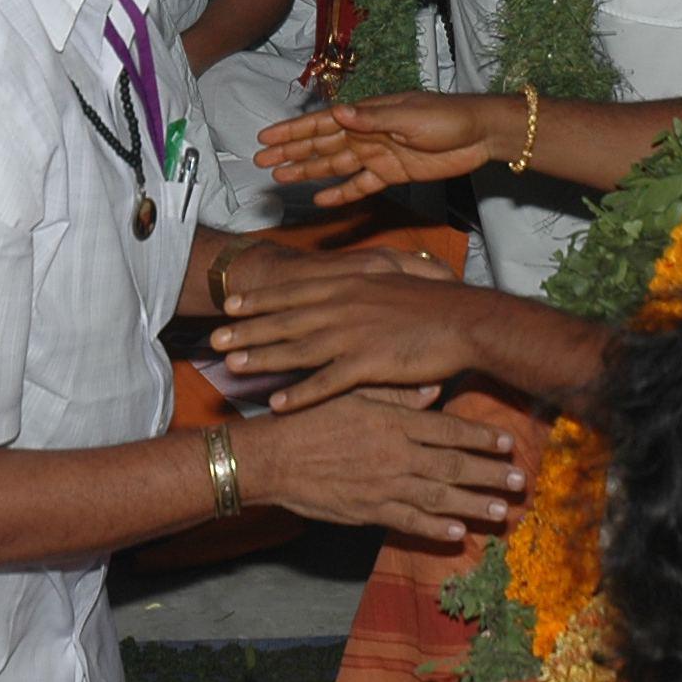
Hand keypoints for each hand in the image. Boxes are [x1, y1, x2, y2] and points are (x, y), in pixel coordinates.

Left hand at [212, 267, 487, 410]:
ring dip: (262, 358)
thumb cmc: (435, 302)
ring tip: (232, 367)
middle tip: (216, 339)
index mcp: (351, 283)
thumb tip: (351, 278)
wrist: (465, 319)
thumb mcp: (396, 277)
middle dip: (248, 328)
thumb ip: (367, 280)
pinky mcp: (369, 362)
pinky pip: (326, 381)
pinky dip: (300, 393)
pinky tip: (277, 404)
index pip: (295, 289)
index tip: (232, 305)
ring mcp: (355, 333)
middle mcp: (345, 304)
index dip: (261, 299)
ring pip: (298, 348)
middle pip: (286, 318)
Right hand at [233, 391, 525, 542]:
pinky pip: (408, 522)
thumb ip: (397, 395)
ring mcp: (383, 486)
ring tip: (501, 512)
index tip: (509, 444)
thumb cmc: (311, 419)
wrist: (274, 457)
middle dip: (489, 476)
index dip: (482, 438)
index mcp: (395, 423)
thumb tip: (435, 389)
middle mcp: (396, 455)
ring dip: (473, 506)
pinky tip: (458, 534)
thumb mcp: (353, 394)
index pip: (449, 430)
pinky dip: (434, 530)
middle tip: (520, 483)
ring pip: (438, 498)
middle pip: (453, 466)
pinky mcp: (368, 511)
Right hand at [257, 91, 505, 203]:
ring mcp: (378, 154)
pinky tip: (320, 200)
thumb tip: (339, 113)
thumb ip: (373, 118)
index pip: (323, 123)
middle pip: (322, 145)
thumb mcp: (410, 116)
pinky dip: (340, 193)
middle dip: (291, 152)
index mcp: (368, 115)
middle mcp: (367, 134)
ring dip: (308, 172)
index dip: (293, 131)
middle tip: (261, 163)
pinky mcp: (392, 174)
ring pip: (334, 166)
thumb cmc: (447, 117)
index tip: (265, 138)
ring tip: (281, 179)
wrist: (479, 134)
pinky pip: (360, 185)